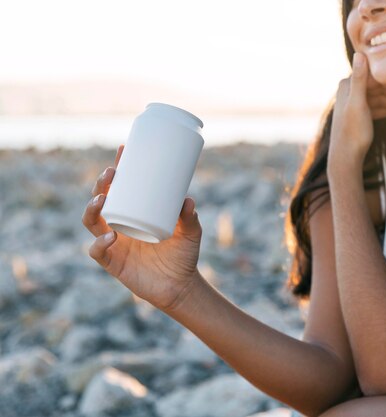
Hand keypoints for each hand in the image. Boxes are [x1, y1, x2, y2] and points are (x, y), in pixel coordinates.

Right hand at [82, 145, 202, 312]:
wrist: (180, 286)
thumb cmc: (183, 254)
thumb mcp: (190, 232)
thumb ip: (190, 218)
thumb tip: (187, 199)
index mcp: (135, 213)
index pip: (122, 186)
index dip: (119, 168)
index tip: (123, 149)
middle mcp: (120, 224)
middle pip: (101, 198)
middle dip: (102, 183)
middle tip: (112, 172)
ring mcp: (113, 243)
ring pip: (91, 221)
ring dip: (92, 207)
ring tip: (103, 198)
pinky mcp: (112, 262)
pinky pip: (97, 251)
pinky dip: (100, 243)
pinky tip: (110, 236)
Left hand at [328, 52, 385, 173]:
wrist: (346, 158)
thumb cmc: (352, 133)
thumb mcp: (358, 105)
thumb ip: (359, 80)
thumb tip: (359, 53)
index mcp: (348, 85)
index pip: (377, 77)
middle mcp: (350, 90)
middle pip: (380, 87)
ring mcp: (356, 101)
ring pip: (382, 97)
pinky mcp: (361, 112)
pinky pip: (379, 106)